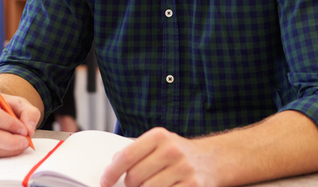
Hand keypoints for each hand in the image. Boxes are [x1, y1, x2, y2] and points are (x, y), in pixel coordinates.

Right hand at [0, 89, 39, 156]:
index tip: (24, 129)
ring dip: (9, 149)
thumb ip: (29, 113)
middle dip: (10, 141)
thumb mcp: (21, 104)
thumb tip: (29, 129)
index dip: (10, 125)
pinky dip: (4, 152)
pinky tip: (13, 146)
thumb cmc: (7, 105)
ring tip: (21, 143)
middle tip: (25, 141)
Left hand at [101, 128, 218, 186]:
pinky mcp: (192, 186)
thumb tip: (112, 167)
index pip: (126, 156)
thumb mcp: (158, 143)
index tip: (105, 182)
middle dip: (129, 185)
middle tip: (133, 184)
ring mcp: (183, 169)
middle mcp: (171, 150)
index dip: (111, 172)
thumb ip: (136, 151)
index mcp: (159, 136)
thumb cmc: (179, 153)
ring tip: (149, 185)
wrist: (212, 159)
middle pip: (135, 177)